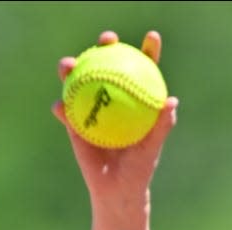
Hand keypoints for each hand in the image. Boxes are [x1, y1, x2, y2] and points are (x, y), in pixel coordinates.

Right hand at [51, 30, 178, 206]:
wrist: (116, 190)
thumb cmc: (138, 169)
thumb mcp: (151, 148)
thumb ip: (162, 124)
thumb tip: (171, 101)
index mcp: (134, 99)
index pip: (142, 69)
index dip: (147, 50)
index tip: (152, 38)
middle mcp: (112, 97)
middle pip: (107, 63)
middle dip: (106, 45)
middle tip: (107, 41)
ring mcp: (90, 107)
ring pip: (79, 80)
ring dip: (71, 67)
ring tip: (68, 65)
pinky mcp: (73, 122)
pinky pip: (64, 111)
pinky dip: (61, 107)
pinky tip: (59, 106)